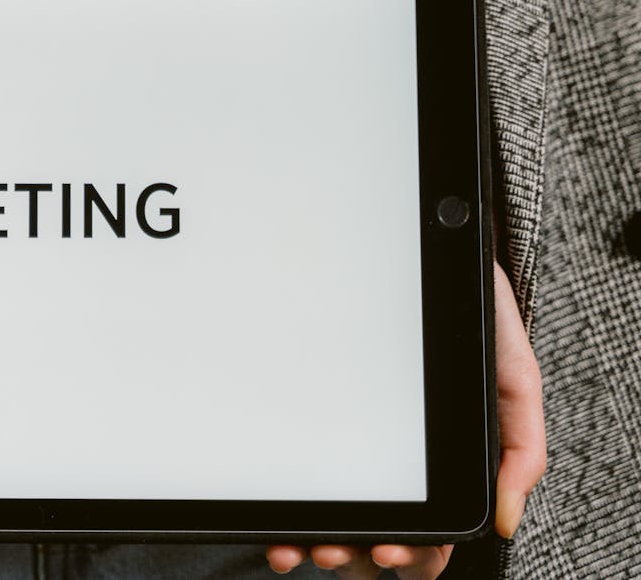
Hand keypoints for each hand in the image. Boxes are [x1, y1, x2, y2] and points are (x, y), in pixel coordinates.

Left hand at [263, 261, 545, 578]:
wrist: (431, 247)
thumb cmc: (474, 316)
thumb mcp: (512, 378)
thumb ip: (519, 447)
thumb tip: (504, 523)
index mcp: (445, 464)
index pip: (431, 532)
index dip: (411, 554)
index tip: (385, 550)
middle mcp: (401, 462)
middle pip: (377, 536)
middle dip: (354, 556)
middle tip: (332, 552)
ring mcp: (358, 441)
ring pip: (337, 516)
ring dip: (320, 542)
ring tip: (302, 546)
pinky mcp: (320, 414)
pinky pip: (302, 473)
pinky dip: (289, 506)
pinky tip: (277, 521)